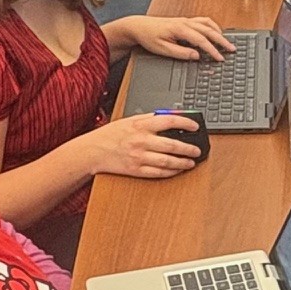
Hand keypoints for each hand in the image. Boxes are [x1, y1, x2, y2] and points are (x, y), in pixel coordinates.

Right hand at [81, 114, 201, 177]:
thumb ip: (150, 118)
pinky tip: (177, 170)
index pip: (169, 121)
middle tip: (197, 150)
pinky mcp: (136, 170)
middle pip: (172, 145)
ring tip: (191, 162)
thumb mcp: (130, 120)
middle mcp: (141, 141)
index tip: (196, 126)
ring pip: (167, 161)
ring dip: (182, 163)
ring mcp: (139, 157)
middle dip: (188, 148)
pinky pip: (157, 173)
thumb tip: (170, 117)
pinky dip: (170, 172)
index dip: (186, 122)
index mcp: (141, 125)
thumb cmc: (111, 134)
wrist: (93, 150)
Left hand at [121, 15, 233, 61]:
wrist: (139, 26)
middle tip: (232, 49)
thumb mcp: (163, 49)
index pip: (202, 40)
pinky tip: (214, 32)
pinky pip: (203, 21)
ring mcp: (186, 20)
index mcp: (181, 29)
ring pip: (207, 24)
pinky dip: (212, 26)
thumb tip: (196, 55)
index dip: (213, 50)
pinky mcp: (184, 21)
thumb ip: (181, 53)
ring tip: (226, 41)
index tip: (220, 58)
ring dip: (218, 32)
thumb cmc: (149, 37)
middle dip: (222, 40)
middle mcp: (185, 22)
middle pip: (209, 30)